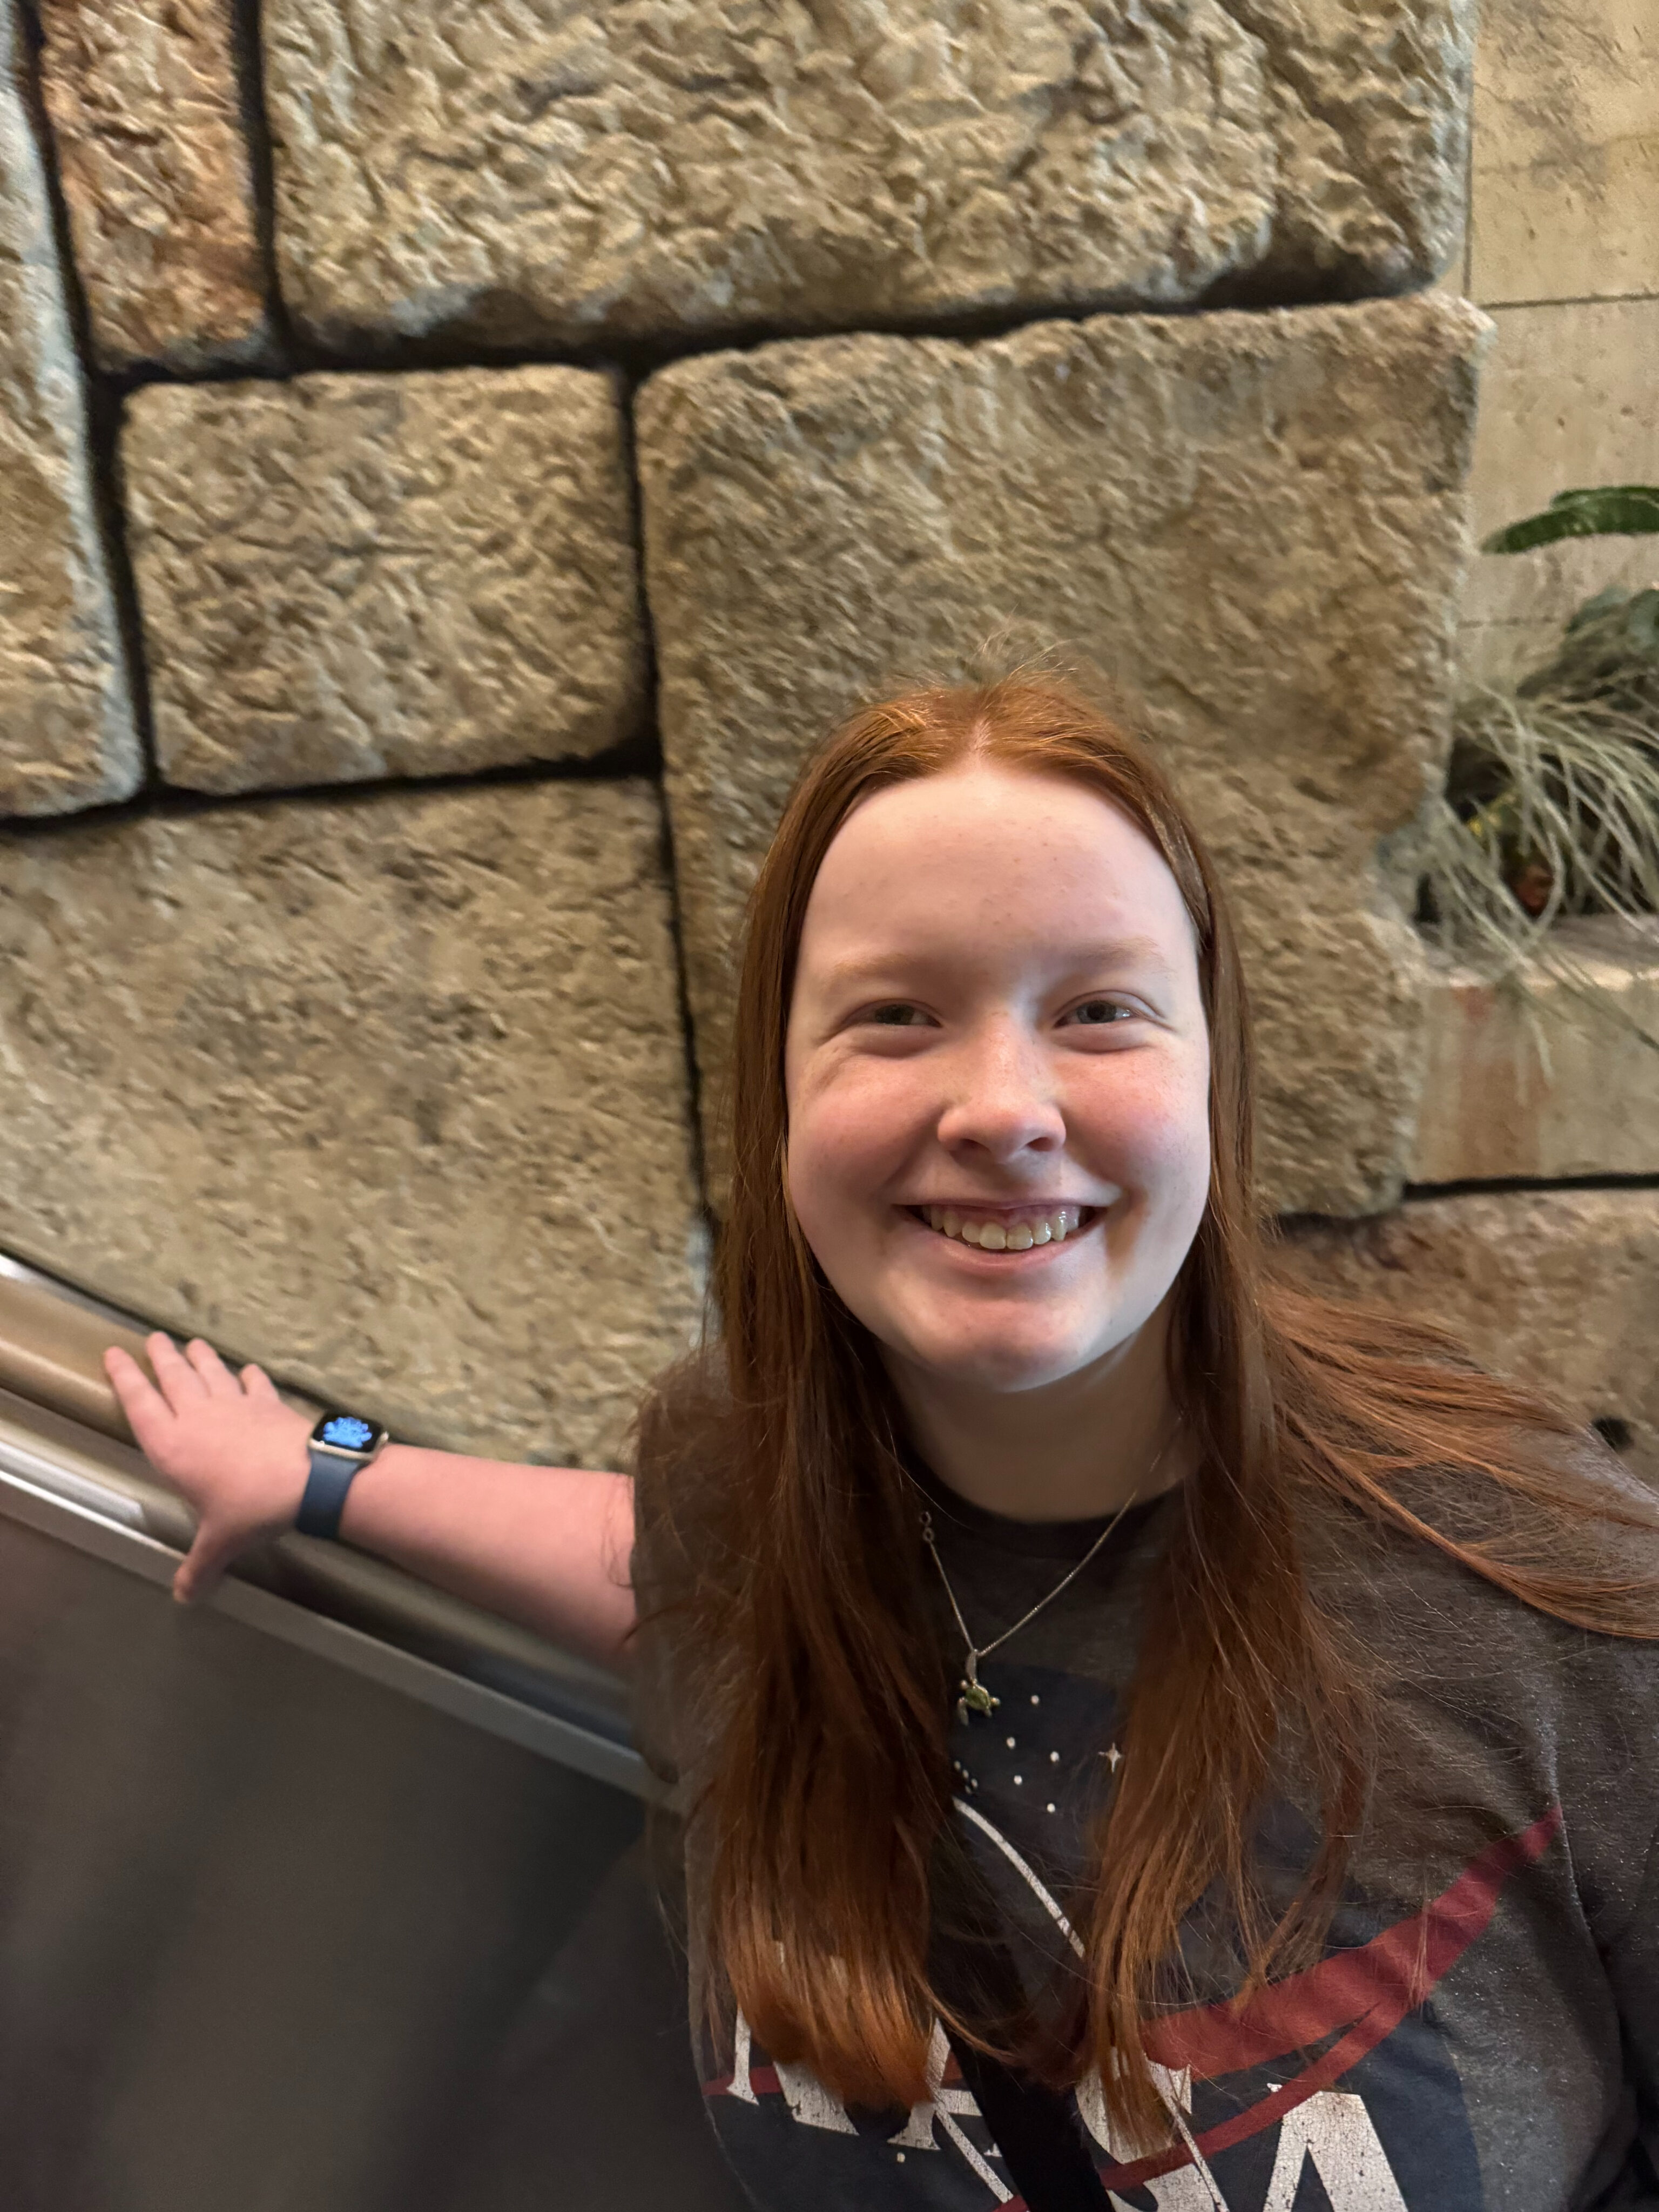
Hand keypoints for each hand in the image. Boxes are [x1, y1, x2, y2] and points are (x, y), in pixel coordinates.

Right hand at [104, 1334, 312, 1604]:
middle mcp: (198, 1416)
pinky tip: (249, 1371)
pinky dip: (250, 1376)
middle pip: (173, 1377)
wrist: (307, 1477)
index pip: (140, 1404)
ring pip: (211, 1372)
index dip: (125, 1378)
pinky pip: (255, 1384)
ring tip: (191, 1343)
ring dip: (201, 1357)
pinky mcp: (268, 1403)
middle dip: (160, 1357)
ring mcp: (235, 1404)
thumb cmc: (250, 1508)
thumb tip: (185, 1598)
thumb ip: (199, 1568)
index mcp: (172, 1446)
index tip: (114, 1353)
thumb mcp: (220, 1543)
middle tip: (153, 1338)